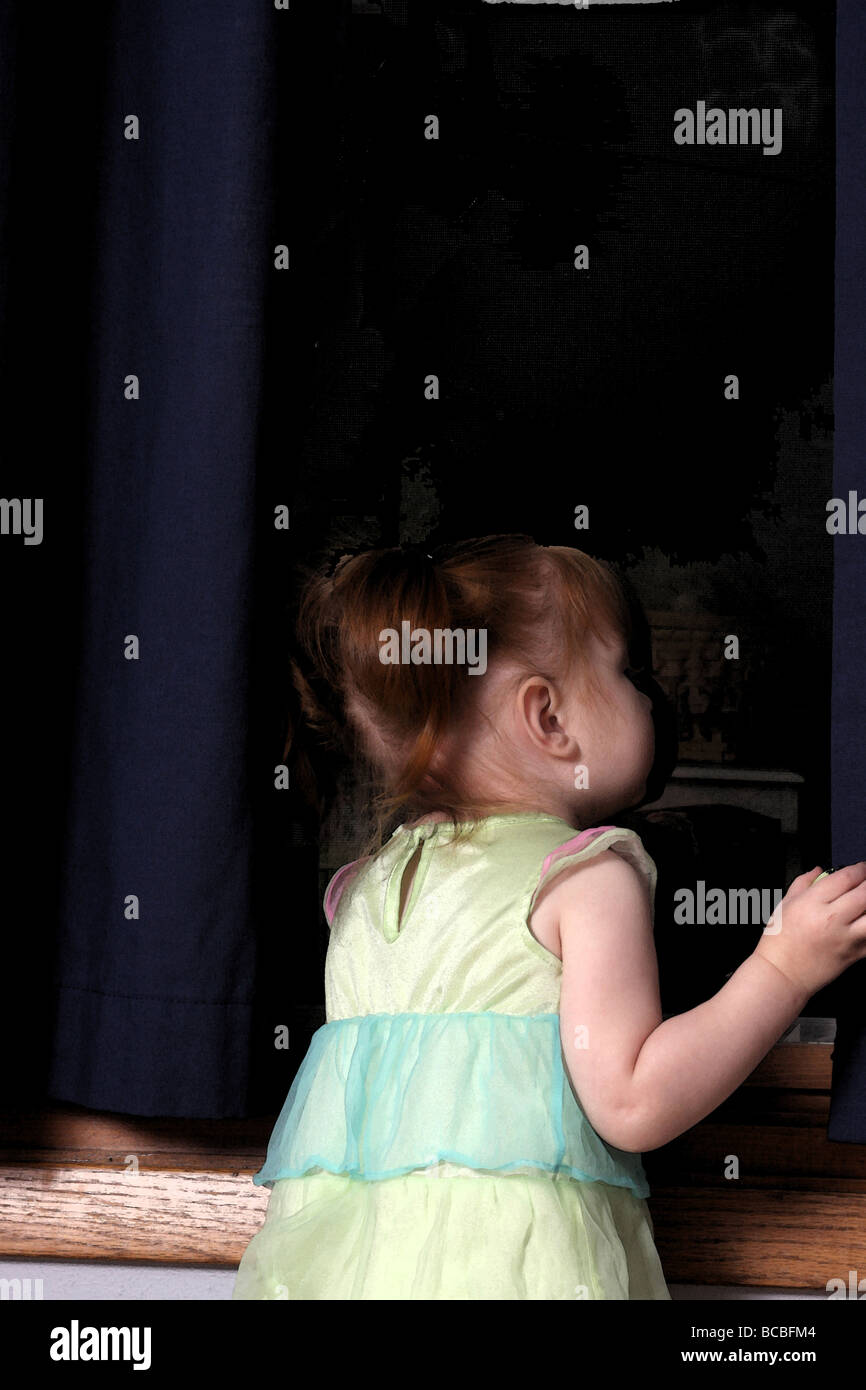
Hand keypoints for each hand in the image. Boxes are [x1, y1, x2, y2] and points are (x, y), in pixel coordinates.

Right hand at [753, 862, 865, 996]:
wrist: (781, 974)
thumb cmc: (778, 943)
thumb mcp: (784, 905)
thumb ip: (803, 883)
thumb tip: (818, 870)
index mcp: (812, 903)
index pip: (846, 877)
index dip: (859, 869)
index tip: (861, 868)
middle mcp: (831, 918)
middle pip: (865, 892)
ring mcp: (845, 938)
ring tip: (865, 904)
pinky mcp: (855, 954)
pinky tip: (863, 923)